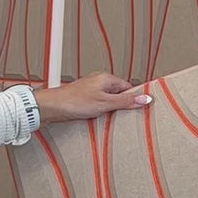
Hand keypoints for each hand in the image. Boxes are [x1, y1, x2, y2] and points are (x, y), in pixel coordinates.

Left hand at [34, 73, 152, 124]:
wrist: (53, 107)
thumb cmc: (75, 102)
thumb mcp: (106, 103)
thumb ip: (126, 101)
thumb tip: (145, 98)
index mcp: (107, 78)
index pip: (128, 87)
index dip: (134, 98)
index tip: (141, 108)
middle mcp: (99, 81)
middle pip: (119, 94)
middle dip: (122, 106)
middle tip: (125, 117)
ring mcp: (91, 90)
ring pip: (108, 100)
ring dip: (110, 110)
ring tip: (110, 119)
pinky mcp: (84, 98)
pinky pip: (99, 104)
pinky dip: (101, 112)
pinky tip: (98, 119)